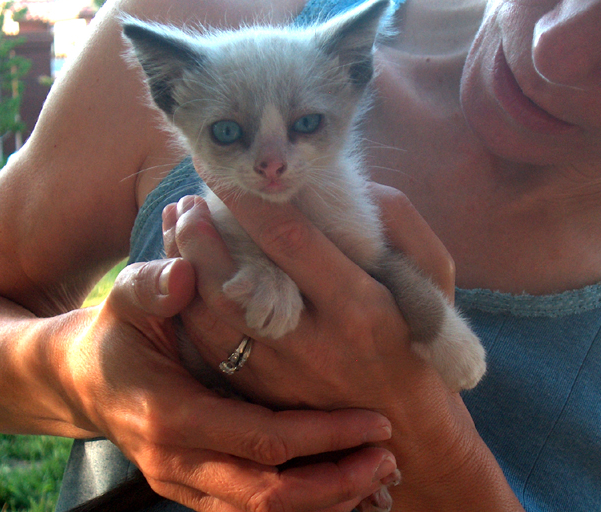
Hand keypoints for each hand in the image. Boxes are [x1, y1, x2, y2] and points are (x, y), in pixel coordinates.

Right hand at [64, 257, 396, 511]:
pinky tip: (343, 488)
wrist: (84, 380)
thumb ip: (152, 285)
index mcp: (170, 414)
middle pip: (269, 495)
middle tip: (388, 459)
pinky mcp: (194, 491)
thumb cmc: (119, 332)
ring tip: (377, 476)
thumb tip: (186, 275)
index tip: (376, 421)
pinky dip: (302, 506)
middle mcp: (177, 462)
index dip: (322, 436)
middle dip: (336, 483)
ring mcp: (184, 484)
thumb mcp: (126, 300)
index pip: (261, 439)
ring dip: (326, 502)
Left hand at [164, 193, 447, 410]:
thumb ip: (381, 232)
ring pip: (212, 313)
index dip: (252, 202)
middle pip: (236, 278)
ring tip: (179, 227)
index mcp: (359, 306)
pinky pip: (210, 346)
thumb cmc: (413, 342)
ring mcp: (282, 372)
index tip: (229, 172)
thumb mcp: (421, 286)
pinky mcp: (260, 392)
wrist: (406, 426)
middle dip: (202, 233)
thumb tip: (323, 192)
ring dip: (186, 265)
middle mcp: (315, 341)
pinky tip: (184, 275)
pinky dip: (189, 305)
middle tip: (188, 200)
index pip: (291, 240)